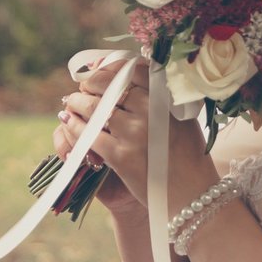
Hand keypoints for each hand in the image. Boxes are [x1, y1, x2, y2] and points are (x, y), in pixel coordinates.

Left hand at [57, 59, 216, 215]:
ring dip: (77, 104)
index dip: (109, 69)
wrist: (191, 193)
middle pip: (108, 87)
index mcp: (166, 97)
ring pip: (94, 109)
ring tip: (71, 104)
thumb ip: (160, 95)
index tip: (98, 71)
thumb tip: (127, 73)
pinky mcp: (121, 156)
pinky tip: (69, 123)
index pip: (131, 70)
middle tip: (82, 88)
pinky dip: (75, 128)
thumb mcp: (182, 116)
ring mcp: (134, 133)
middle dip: (89, 85)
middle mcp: (150, 111)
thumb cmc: (187, 154)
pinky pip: (88, 135)